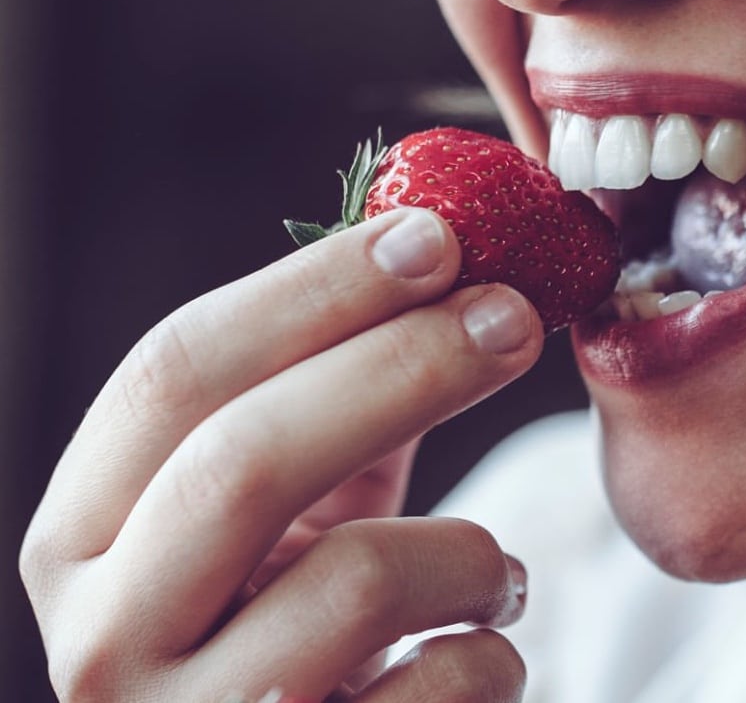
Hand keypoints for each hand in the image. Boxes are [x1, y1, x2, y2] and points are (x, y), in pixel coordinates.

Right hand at [20, 208, 539, 701]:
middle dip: (402, 368)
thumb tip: (446, 255)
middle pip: (245, 460)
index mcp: (84, 534)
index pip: (175, 374)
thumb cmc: (295, 628)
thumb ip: (335, 400)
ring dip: (471, 554)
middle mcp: (104, 635)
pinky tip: (478, 656)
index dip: (314, 291)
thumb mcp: (288, 516)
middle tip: (514, 314)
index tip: (437, 236)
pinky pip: (437, 694)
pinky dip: (491, 656)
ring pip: (357, 584)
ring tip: (497, 573)